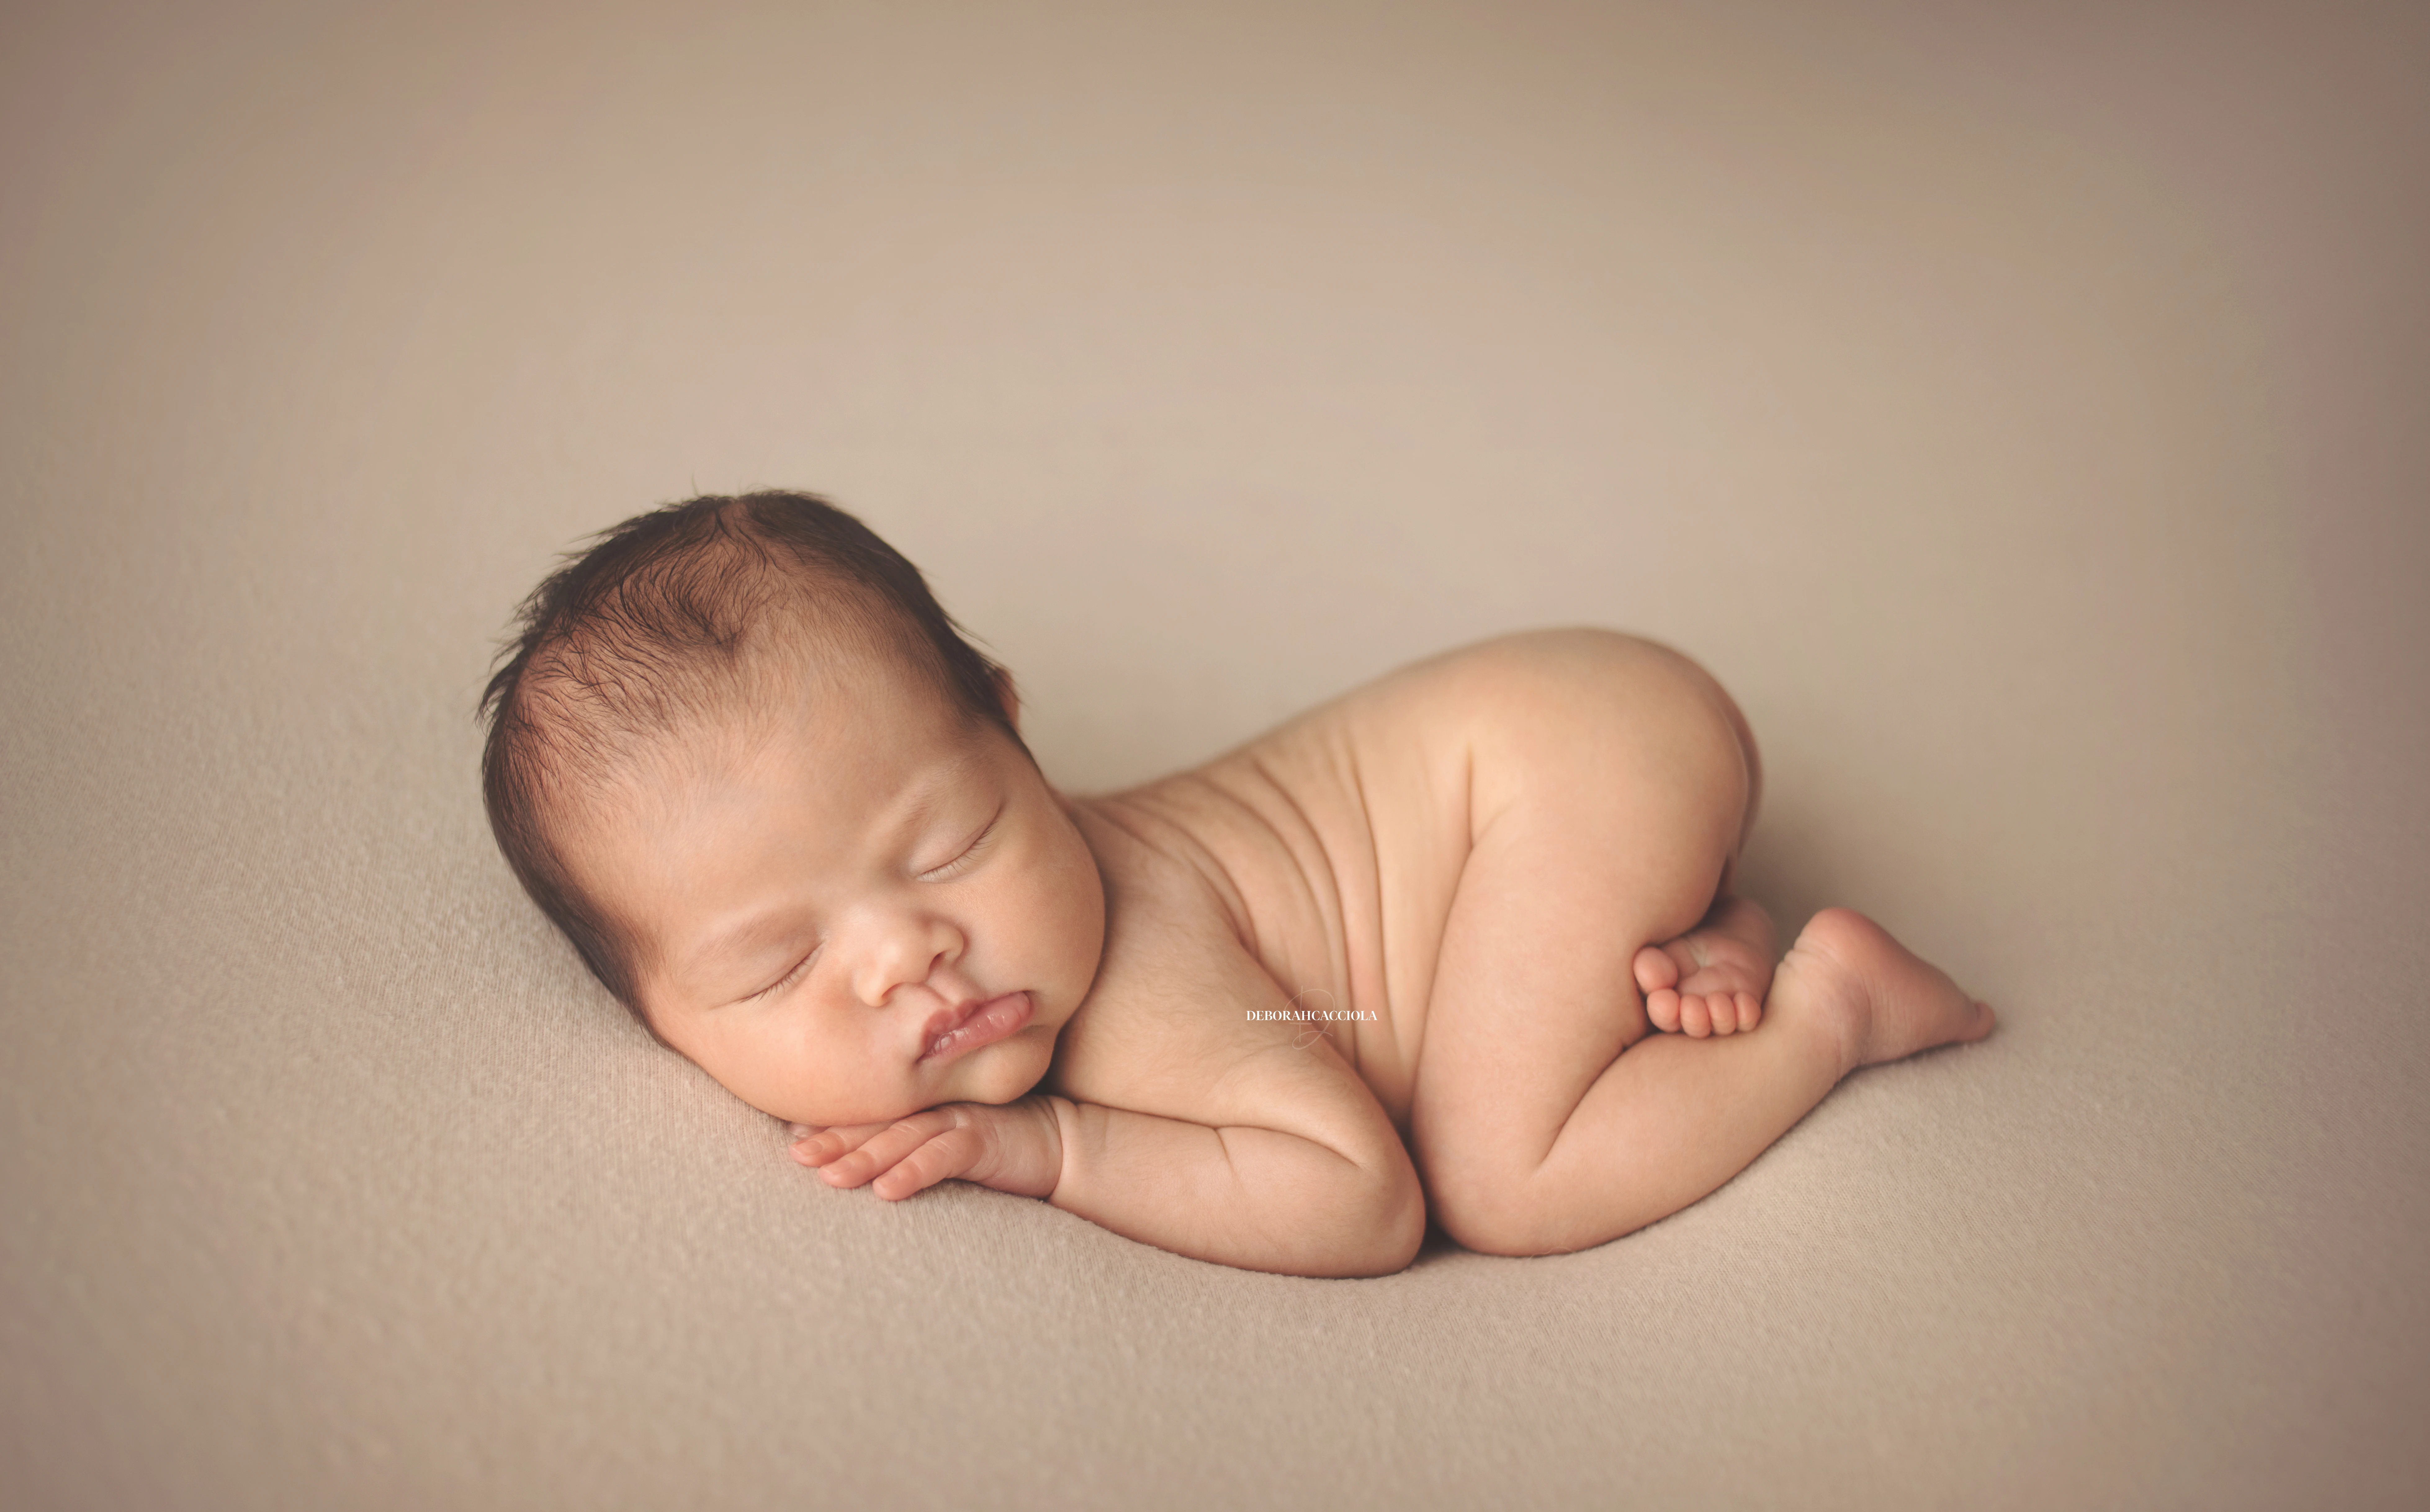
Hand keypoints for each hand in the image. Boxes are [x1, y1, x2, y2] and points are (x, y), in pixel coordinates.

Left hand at [786, 1096, 1063, 1201]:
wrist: (1061, 1143)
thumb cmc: (1000, 1145)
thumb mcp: (950, 1142)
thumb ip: (914, 1144)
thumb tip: (863, 1165)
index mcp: (922, 1109)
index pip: (869, 1116)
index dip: (832, 1126)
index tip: (795, 1140)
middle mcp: (934, 1110)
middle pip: (875, 1125)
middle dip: (834, 1140)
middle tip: (797, 1156)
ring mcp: (958, 1121)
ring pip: (902, 1140)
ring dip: (865, 1158)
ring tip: (830, 1178)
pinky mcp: (982, 1141)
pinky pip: (942, 1157)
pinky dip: (914, 1172)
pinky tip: (888, 1191)